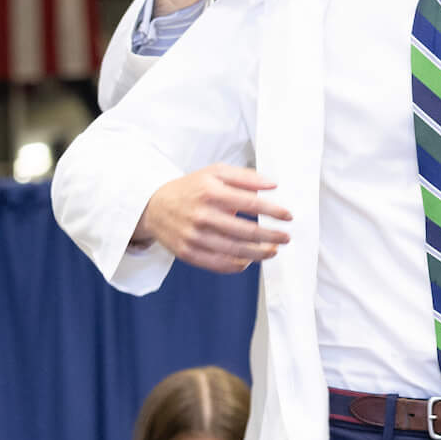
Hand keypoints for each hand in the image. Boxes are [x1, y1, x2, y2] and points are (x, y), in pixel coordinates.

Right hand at [135, 165, 291, 272]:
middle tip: (285, 237)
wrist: (153, 207)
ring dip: (259, 253)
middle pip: (246, 231)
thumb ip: (244, 177)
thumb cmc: (190, 189)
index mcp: (210, 192)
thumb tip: (272, 184)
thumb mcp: (214, 173)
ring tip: (273, 250)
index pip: (250, 203)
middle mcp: (201, 215)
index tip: (287, 216)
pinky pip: (218, 264)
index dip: (273, 211)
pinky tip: (249, 261)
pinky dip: (237, 266)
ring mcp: (193, 236)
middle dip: (271, 236)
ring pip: (235, 251)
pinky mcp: (187, 253)